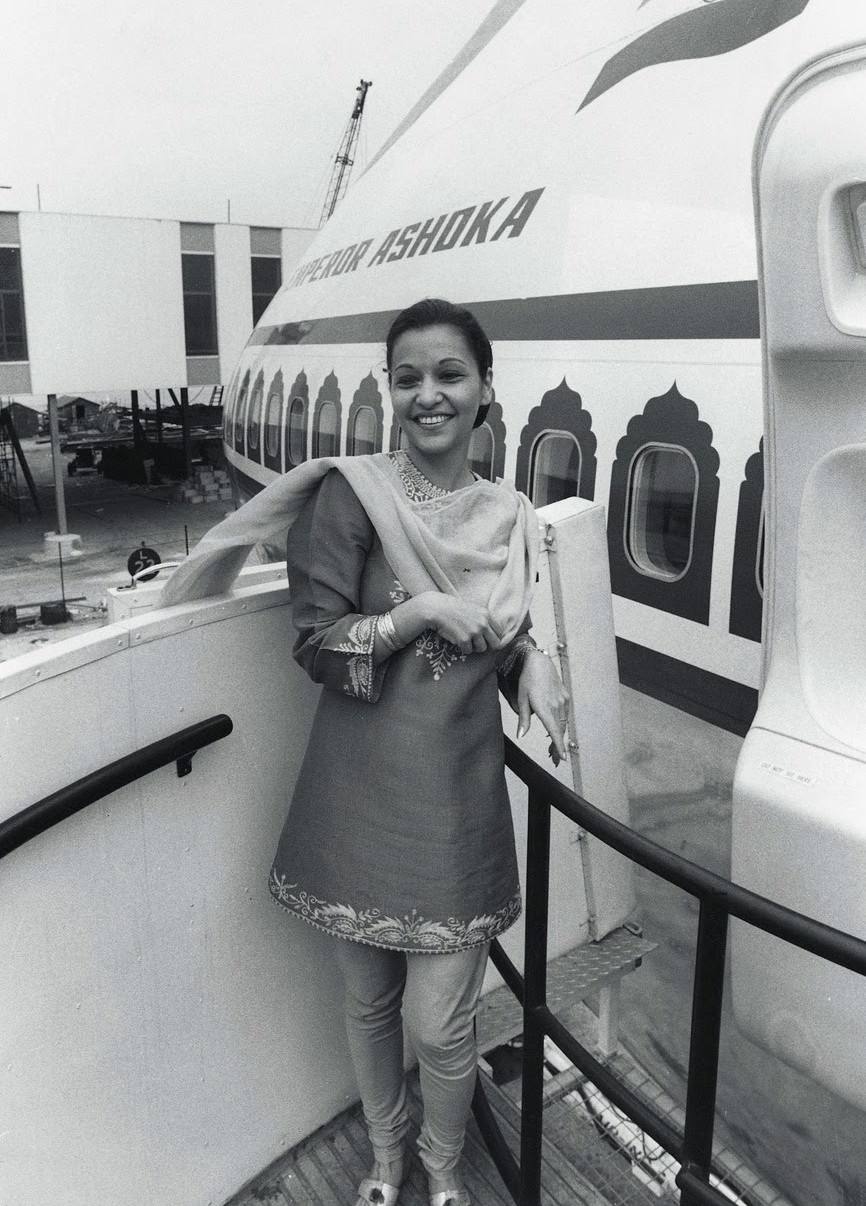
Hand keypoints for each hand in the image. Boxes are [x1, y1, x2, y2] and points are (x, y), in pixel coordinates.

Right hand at [416, 591, 497, 654]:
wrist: (436, 609)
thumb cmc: (452, 609)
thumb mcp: (472, 609)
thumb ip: (482, 619)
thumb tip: (490, 634)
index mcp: (486, 614)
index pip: (500, 632)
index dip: (492, 637)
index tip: (486, 640)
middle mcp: (483, 623)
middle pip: (496, 643)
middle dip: (487, 645)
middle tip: (477, 644)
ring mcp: (474, 631)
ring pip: (482, 648)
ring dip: (474, 647)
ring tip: (464, 640)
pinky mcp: (464, 639)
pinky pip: (468, 651)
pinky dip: (462, 648)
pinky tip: (456, 640)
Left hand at [516, 649, 569, 764]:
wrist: (539, 662)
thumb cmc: (527, 680)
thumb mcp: (522, 699)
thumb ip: (524, 719)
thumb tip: (521, 735)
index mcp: (544, 707)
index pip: (554, 731)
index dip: (558, 745)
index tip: (563, 757)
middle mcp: (556, 705)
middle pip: (560, 730)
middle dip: (558, 745)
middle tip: (556, 758)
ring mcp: (562, 700)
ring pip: (563, 722)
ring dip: (560, 735)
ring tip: (555, 747)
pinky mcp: (565, 696)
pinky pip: (565, 714)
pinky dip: (561, 723)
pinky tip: (557, 728)